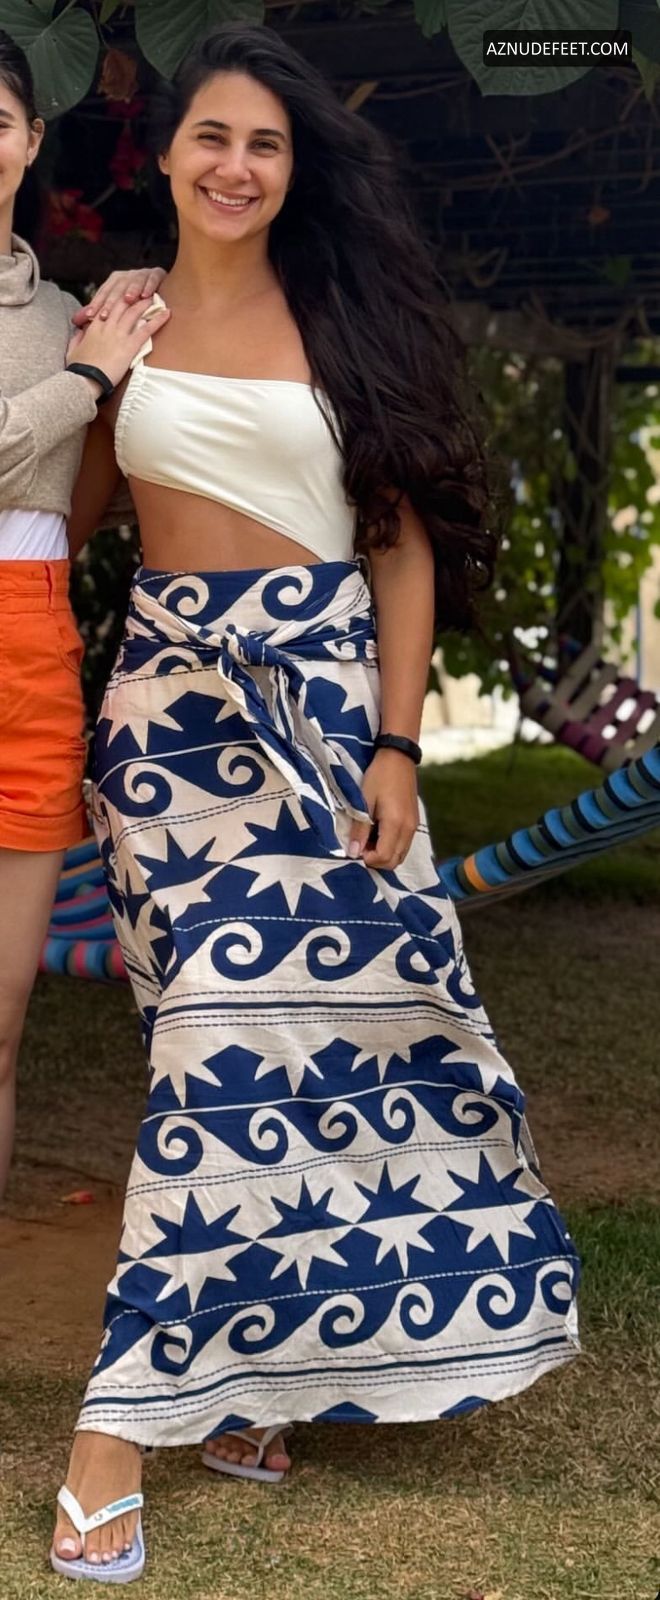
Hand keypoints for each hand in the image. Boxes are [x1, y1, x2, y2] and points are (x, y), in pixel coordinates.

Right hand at [66, 295, 169, 391]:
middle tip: (143, 289)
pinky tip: (167, 313)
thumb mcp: (73, 350)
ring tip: (156, 296)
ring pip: (134, 312)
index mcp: (95, 327)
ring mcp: (119, 334)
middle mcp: (107, 326)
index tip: (126, 294)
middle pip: (122, 305)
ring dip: (146, 303)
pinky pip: (146, 329)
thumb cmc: (78, 369)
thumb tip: (80, 331)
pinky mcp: (129, 345)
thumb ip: (77, 338)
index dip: (118, 299)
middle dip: (133, 295)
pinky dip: (157, 320)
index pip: (107, 307)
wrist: (85, 379)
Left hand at [71, 266, 166, 326]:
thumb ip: (96, 312)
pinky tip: (146, 295)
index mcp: (114, 281)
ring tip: (128, 300)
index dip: (96, 304)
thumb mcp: (114, 307)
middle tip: (107, 314)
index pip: (103, 292)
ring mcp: (141, 274)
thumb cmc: (134, 303)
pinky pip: (152, 279)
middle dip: (111, 301)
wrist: (157, 289)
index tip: (90, 316)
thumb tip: (74, 321)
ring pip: (134, 281)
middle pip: (117, 288)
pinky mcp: (156, 274)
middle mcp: (126, 276)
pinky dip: (149, 286)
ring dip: (131, 290)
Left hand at [348, 748, 418, 869]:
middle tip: (360, 846)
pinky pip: (404, 846)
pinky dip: (391, 847)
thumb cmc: (379, 776)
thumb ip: (360, 829)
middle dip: (375, 860)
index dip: (367, 858)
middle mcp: (408, 829)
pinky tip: (378, 834)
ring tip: (368, 840)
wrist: (399, 758)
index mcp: (396, 823)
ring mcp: (413, 827)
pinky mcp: (414, 823)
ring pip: (400, 856)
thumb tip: (353, 852)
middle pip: (394, 862)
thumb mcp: (364, 801)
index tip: (355, 847)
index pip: (384, 857)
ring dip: (383, 855)